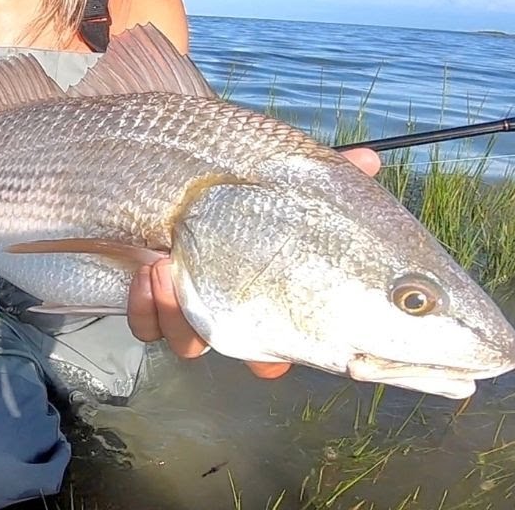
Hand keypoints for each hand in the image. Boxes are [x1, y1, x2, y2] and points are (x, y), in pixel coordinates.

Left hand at [128, 146, 382, 377]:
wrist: (147, 162)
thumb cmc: (220, 174)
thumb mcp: (272, 169)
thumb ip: (320, 172)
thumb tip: (370, 160)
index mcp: (262, 283)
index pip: (283, 336)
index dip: (285, 353)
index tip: (280, 353)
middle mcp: (226, 300)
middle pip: (237, 347)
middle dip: (234, 346)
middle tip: (225, 311)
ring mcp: (184, 302)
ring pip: (188, 343)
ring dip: (180, 314)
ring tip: (168, 267)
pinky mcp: (144, 297)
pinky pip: (146, 326)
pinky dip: (147, 308)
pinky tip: (148, 272)